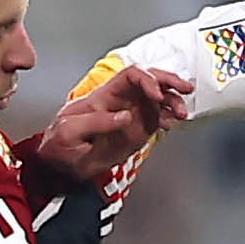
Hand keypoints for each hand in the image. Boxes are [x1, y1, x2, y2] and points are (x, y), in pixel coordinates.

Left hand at [32, 66, 191, 183]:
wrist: (61, 166)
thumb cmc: (59, 144)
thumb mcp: (69, 131)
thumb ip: (96, 122)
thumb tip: (126, 116)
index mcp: (104, 96)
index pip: (131, 76)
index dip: (147, 79)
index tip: (157, 94)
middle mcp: (121, 101)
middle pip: (150, 81)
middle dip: (169, 81)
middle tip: (185, 89)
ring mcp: (131, 116)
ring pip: (159, 100)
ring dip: (173, 102)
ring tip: (181, 113)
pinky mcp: (137, 132)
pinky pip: (158, 119)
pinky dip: (168, 119)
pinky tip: (170, 124)